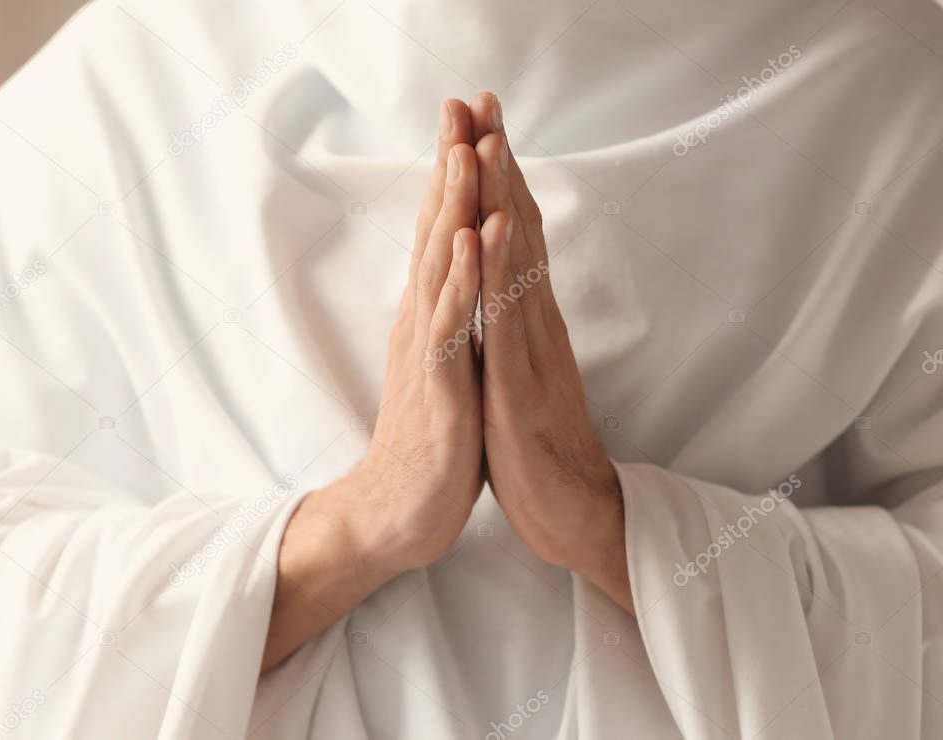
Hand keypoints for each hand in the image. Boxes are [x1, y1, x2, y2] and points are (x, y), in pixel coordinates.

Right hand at [344, 97, 483, 570]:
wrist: (395, 510)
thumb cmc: (426, 440)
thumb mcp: (440, 367)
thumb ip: (446, 320)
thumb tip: (457, 279)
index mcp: (430, 317)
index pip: (442, 233)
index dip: (456, 177)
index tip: (470, 121)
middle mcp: (422, 322)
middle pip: (435, 231)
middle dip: (451, 165)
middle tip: (459, 104)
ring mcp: (427, 351)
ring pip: (440, 265)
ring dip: (452, 205)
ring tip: (465, 148)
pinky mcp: (437, 386)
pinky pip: (449, 324)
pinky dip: (460, 278)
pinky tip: (468, 239)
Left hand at [467, 92, 632, 612]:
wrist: (573, 512)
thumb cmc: (538, 443)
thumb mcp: (521, 372)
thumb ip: (514, 327)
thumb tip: (501, 285)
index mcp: (530, 321)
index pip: (515, 235)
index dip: (497, 179)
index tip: (479, 124)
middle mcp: (536, 323)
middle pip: (519, 229)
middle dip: (498, 162)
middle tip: (482, 100)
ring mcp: (531, 351)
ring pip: (516, 261)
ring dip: (499, 197)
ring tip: (486, 138)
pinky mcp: (520, 387)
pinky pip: (505, 322)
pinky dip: (498, 270)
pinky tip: (490, 229)